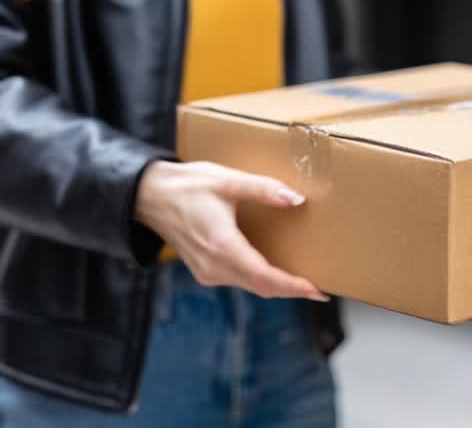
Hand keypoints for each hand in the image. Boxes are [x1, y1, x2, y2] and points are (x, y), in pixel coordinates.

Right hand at [135, 160, 328, 301]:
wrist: (150, 196)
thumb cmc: (187, 185)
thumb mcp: (227, 181)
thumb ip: (263, 189)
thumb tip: (296, 199)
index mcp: (222, 246)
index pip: (265, 277)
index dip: (293, 286)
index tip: (317, 290)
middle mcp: (214, 266)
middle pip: (261, 287)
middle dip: (292, 290)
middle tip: (321, 289)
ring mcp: (207, 272)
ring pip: (251, 286)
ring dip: (277, 286)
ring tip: (304, 281)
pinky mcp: (204, 270)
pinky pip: (239, 280)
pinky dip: (260, 279)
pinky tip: (275, 271)